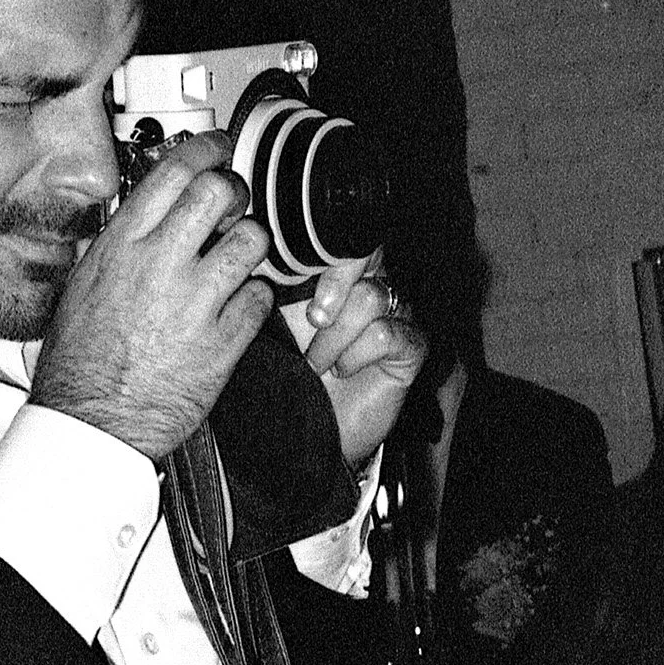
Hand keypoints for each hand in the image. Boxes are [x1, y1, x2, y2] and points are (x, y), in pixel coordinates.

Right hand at [30, 134, 274, 458]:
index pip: (173, 174)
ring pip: (252, 241)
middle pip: (220, 193)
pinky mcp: (223, 342)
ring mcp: (195, 303)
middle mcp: (160, 267)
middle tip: (234, 205)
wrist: (93, 423)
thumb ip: (118, 246)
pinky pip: (261, 298)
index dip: (205, 150)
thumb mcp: (83, 286)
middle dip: (234, 193)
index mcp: (122, 249)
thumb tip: (142, 218)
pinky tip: (240, 306)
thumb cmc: (79, 365)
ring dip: (252, 244)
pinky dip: (257, 298)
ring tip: (239, 259)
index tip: (217, 147)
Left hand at [281, 257, 426, 470]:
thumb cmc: (294, 372)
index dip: (328, 249)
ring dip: (334, 335)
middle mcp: (376, 284)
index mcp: (345, 273)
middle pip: (369, 254)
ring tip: (317, 362)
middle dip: (334, 283)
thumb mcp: (275, 322)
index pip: (348, 238)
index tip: (296, 273)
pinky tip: (343, 371)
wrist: (313, 426)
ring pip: (370, 298)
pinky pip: (386, 333)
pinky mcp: (412, 345)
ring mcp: (398, 313)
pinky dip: (356, 354)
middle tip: (314, 319)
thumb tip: (251, 245)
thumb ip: (274, 282)